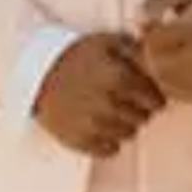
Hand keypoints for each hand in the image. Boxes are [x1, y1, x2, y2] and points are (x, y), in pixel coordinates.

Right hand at [33, 30, 164, 158]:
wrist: (35, 74)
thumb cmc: (72, 55)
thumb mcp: (104, 41)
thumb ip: (135, 48)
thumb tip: (156, 56)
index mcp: (118, 77)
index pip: (155, 100)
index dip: (154, 96)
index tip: (147, 94)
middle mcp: (109, 104)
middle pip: (143, 118)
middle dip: (140, 110)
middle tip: (128, 102)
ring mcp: (94, 125)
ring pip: (129, 135)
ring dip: (125, 125)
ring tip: (113, 113)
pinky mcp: (80, 140)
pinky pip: (110, 150)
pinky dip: (110, 141)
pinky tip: (101, 127)